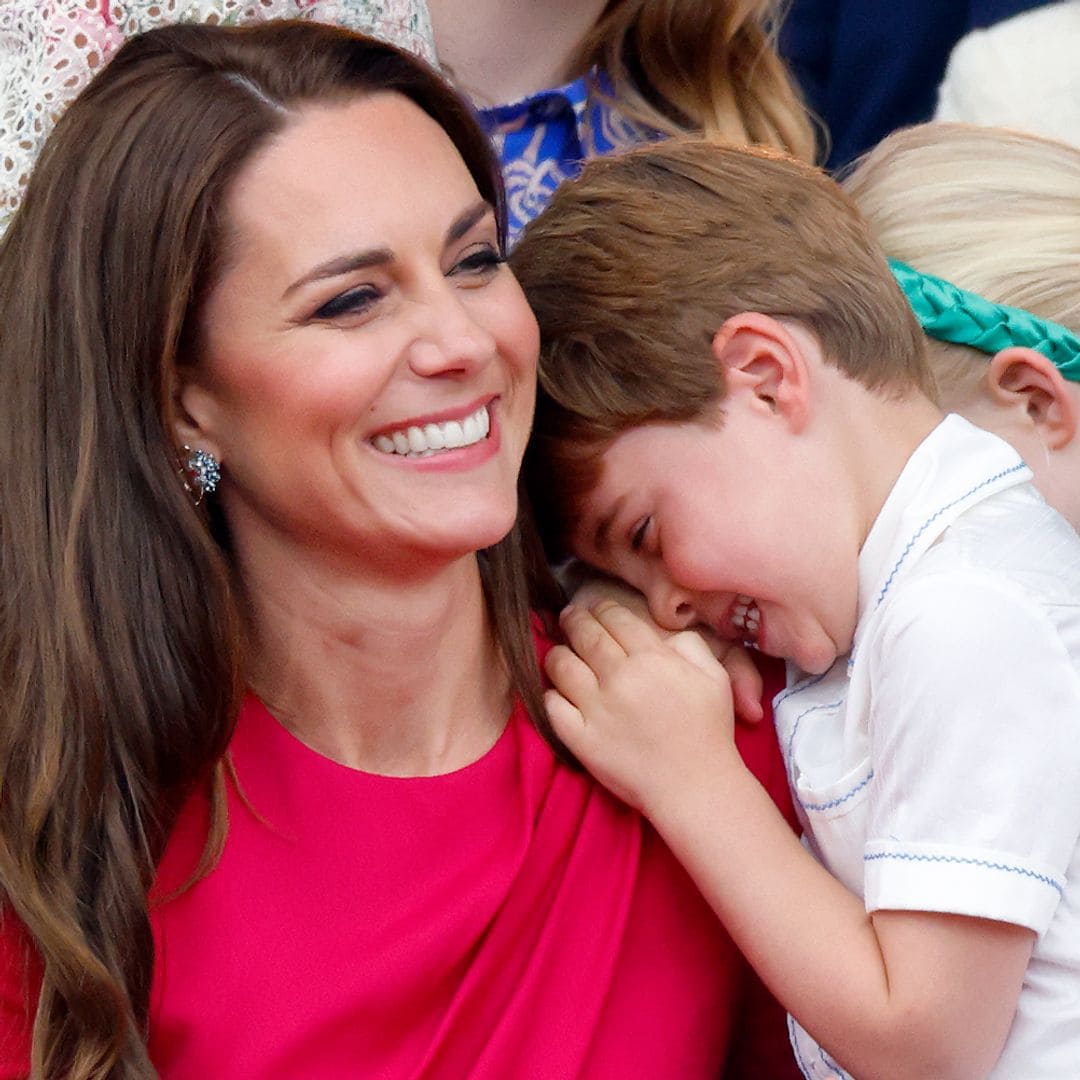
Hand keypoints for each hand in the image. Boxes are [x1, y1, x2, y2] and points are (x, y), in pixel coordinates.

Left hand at [567, 572, 763, 723]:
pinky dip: (550, 693)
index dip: (601, 608)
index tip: (595, 609)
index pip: (615, 617)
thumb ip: (689, 644)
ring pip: (560, 664)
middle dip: (573, 619)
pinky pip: (551, 705)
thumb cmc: (708, 731)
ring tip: (559, 652)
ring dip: (557, 652)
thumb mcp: (714, 677)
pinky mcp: (580, 739)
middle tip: (569, 616)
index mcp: (652, 659)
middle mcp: (620, 678)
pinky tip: (557, 690)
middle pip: (584, 634)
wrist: (695, 788)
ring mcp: (597, 709)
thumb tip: (661, 633)